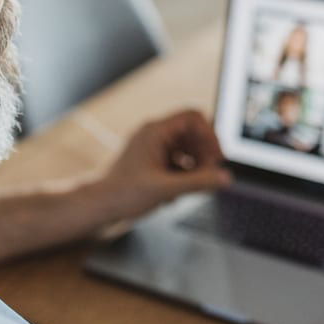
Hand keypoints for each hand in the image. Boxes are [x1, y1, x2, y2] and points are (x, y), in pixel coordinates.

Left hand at [97, 109, 231, 220]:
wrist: (98, 205)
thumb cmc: (122, 194)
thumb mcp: (166, 189)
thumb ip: (198, 183)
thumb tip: (224, 178)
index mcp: (155, 131)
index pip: (193, 117)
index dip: (209, 135)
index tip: (216, 158)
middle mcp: (154, 135)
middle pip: (192, 133)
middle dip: (204, 154)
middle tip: (208, 175)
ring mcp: (152, 147)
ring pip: (185, 148)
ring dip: (195, 166)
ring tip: (193, 186)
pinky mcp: (151, 161)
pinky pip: (176, 160)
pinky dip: (182, 174)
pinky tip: (176, 193)